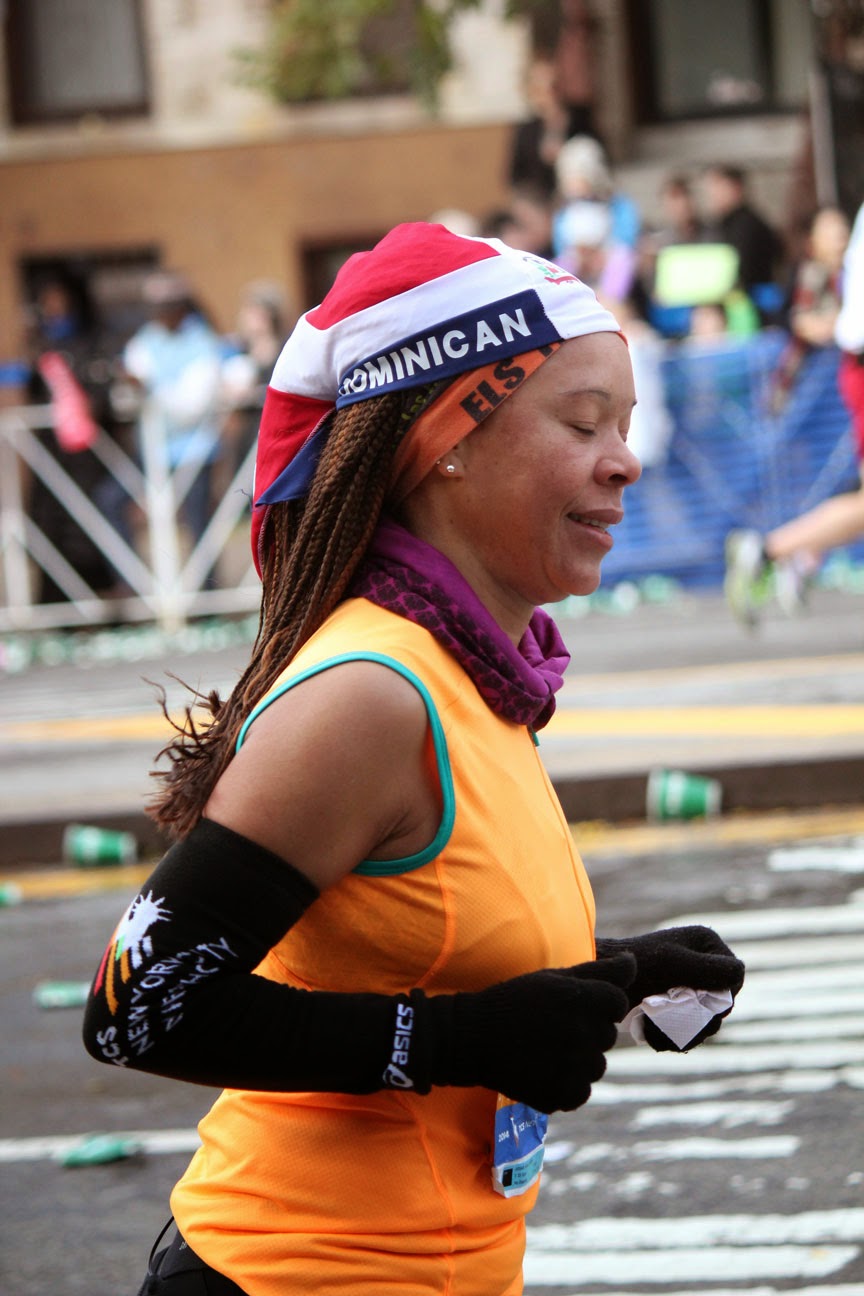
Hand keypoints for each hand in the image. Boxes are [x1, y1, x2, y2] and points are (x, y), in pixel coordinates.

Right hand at [425, 953, 635, 1113]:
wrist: (472, 1038)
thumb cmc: (516, 1000)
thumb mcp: (554, 977)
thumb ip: (599, 970)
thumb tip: (632, 961)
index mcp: (581, 999)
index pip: (617, 1002)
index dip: (598, 1001)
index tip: (573, 1003)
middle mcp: (582, 1033)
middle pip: (608, 1035)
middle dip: (588, 1029)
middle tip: (553, 1025)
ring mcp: (573, 1068)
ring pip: (597, 1065)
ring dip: (579, 1058)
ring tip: (545, 1048)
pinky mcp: (563, 1095)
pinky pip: (582, 1091)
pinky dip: (567, 1083)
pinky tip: (543, 1069)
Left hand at [595, 925, 744, 1052]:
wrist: (600, 981)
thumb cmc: (634, 966)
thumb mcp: (673, 965)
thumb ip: (707, 968)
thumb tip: (739, 972)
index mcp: (706, 942)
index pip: (735, 975)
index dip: (720, 995)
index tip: (694, 1003)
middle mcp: (703, 960)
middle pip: (723, 1003)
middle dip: (699, 1021)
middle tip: (671, 1026)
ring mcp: (692, 982)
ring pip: (709, 1021)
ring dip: (685, 1033)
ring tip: (656, 1033)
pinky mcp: (679, 1002)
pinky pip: (693, 1028)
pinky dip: (676, 1038)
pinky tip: (653, 1037)